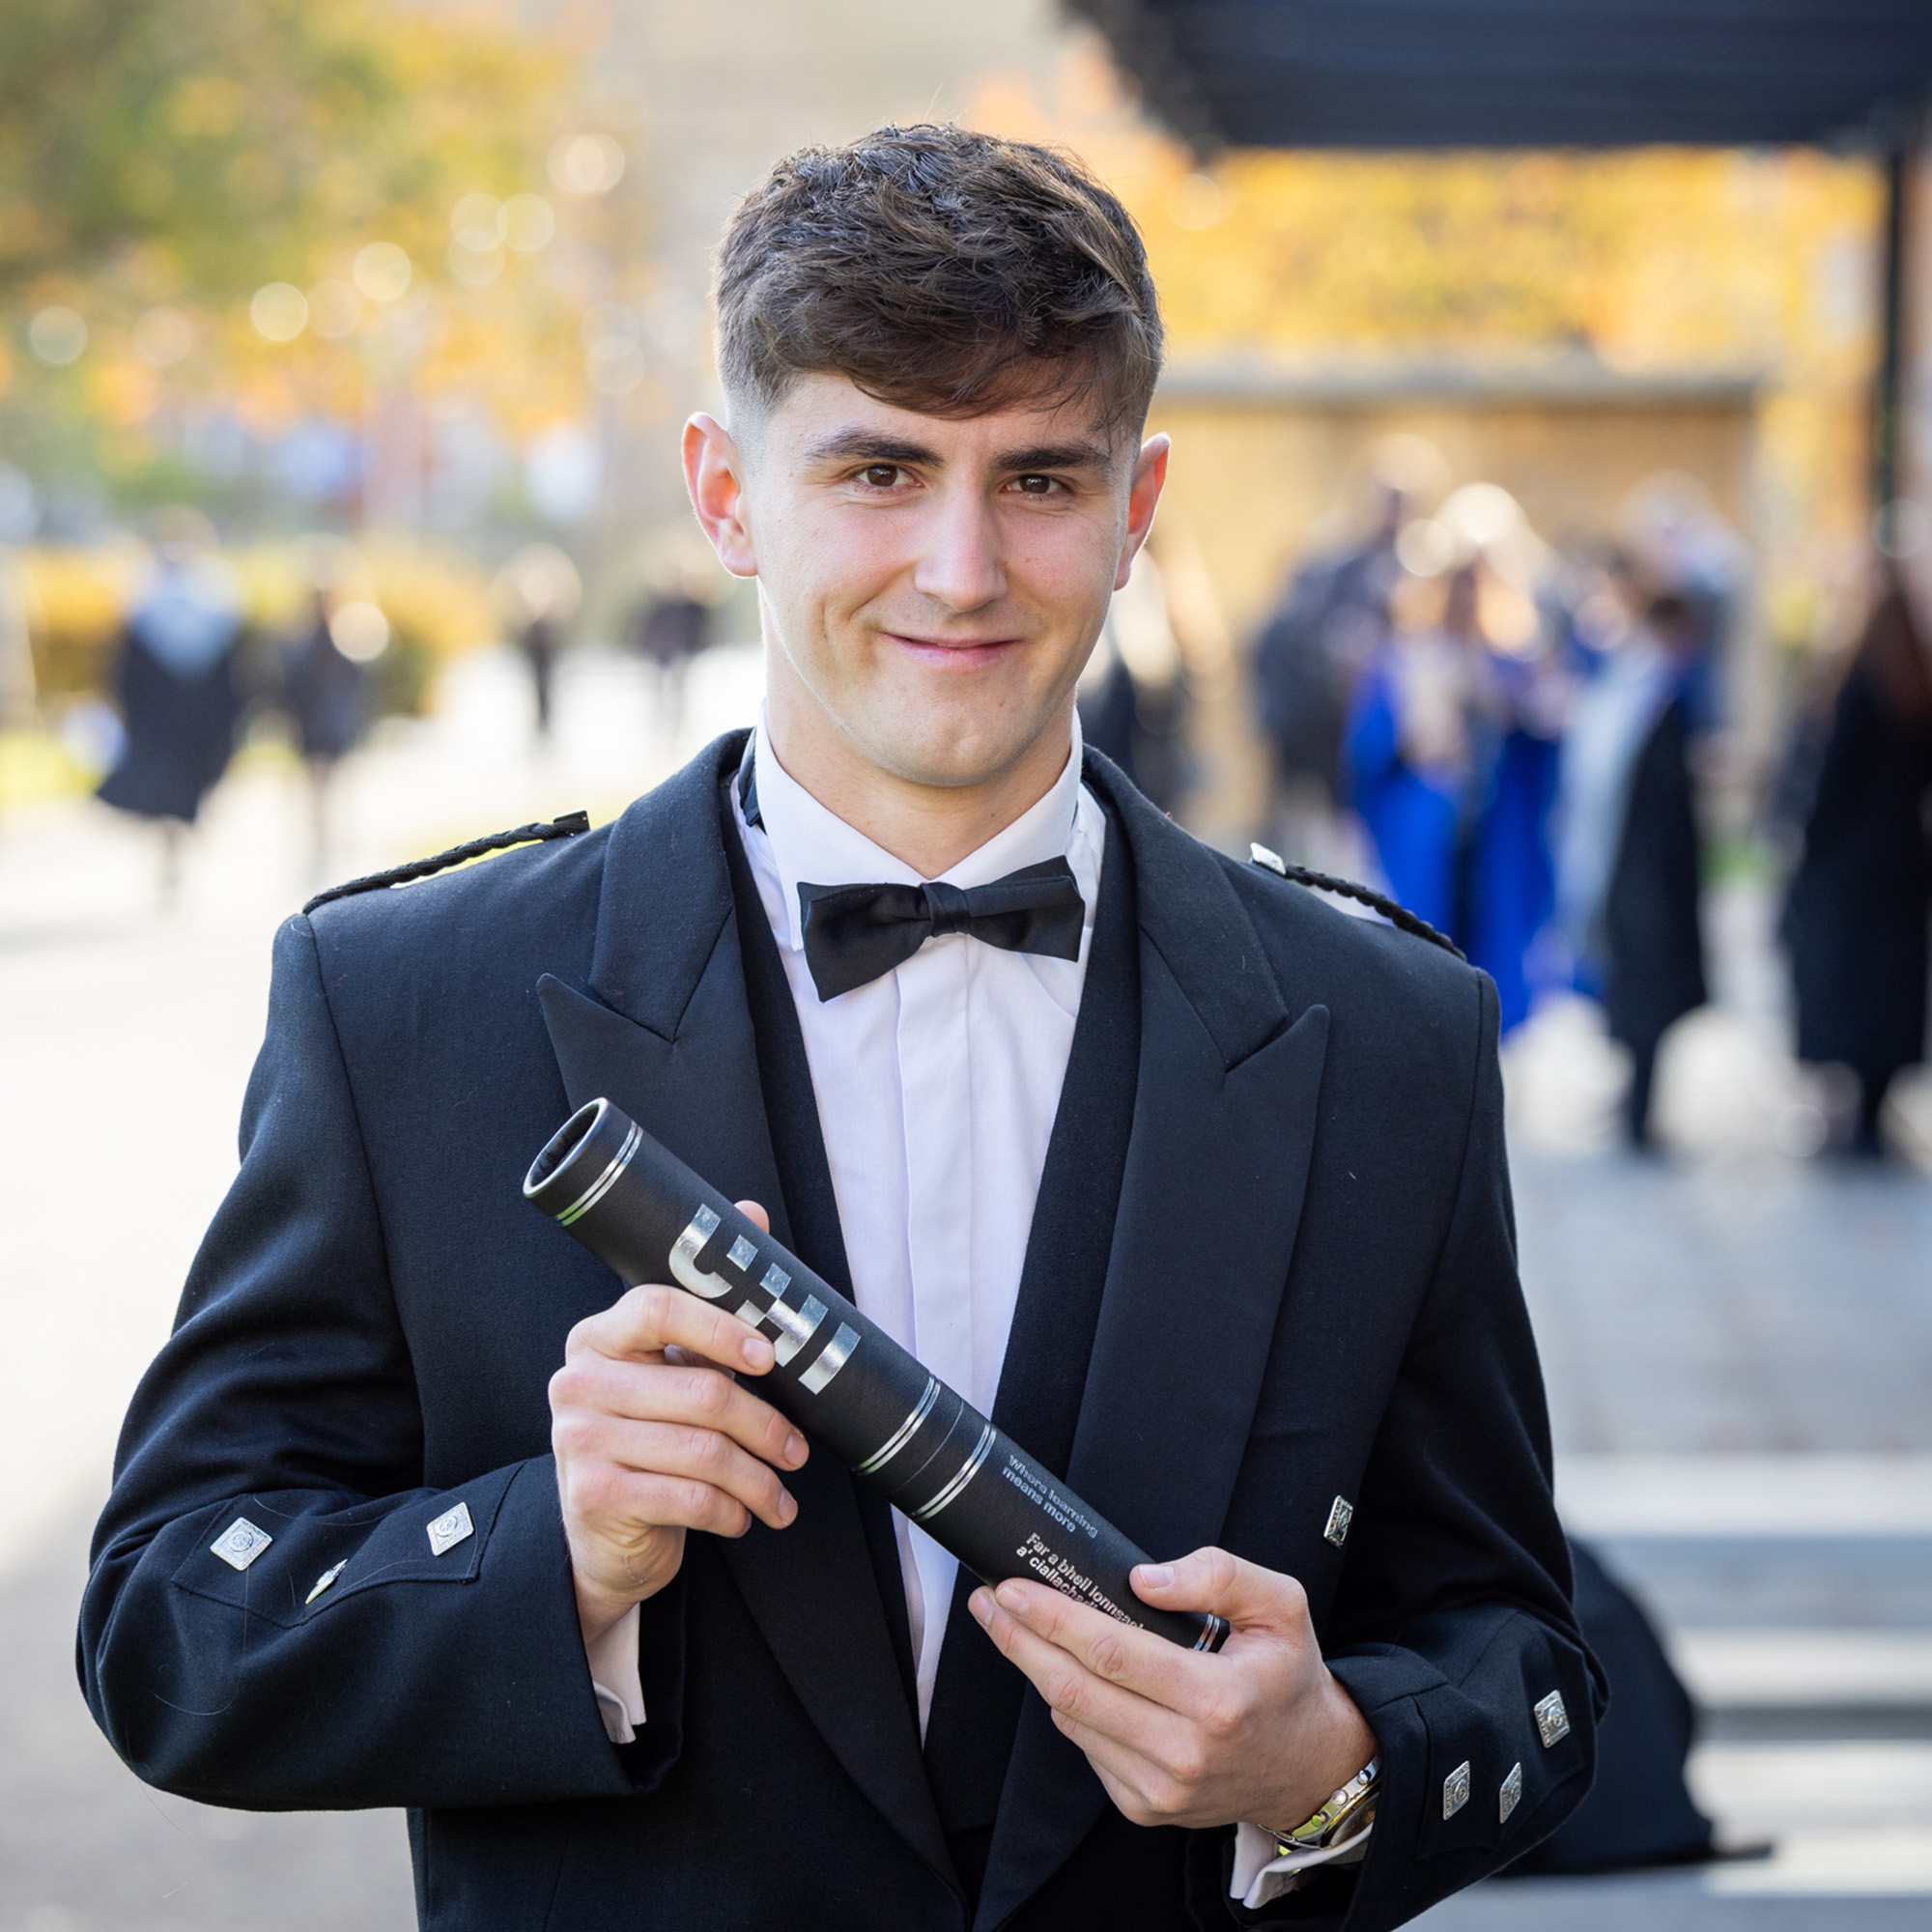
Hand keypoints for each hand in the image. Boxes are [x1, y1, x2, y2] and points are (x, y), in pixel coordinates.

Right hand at [549, 1202, 808, 1646]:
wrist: (607, 1531)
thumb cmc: (650, 1435)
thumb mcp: (673, 1368)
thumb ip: (709, 1301)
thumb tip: (751, 1214)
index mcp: (598, 1338)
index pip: (656, 1307)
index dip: (721, 1327)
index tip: (770, 1355)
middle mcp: (577, 1382)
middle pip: (699, 1391)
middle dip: (766, 1426)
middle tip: (798, 1450)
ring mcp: (578, 1440)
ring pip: (702, 1451)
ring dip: (758, 1478)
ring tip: (781, 1494)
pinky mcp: (592, 1496)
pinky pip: (688, 1499)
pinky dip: (731, 1512)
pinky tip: (743, 1517)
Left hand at [969, 1546, 1374, 1833]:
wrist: (1307, 1765)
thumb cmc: (1286, 1675)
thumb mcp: (1281, 1604)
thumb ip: (1218, 1575)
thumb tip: (1142, 1580)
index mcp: (1218, 1699)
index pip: (1112, 1652)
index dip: (1053, 1618)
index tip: (1014, 1586)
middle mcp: (1185, 1753)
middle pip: (1074, 1691)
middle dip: (1020, 1640)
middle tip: (988, 1600)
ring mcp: (1161, 1789)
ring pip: (1071, 1722)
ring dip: (1032, 1670)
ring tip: (1010, 1626)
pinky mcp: (1145, 1808)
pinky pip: (1085, 1749)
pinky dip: (1066, 1708)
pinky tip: (1063, 1674)